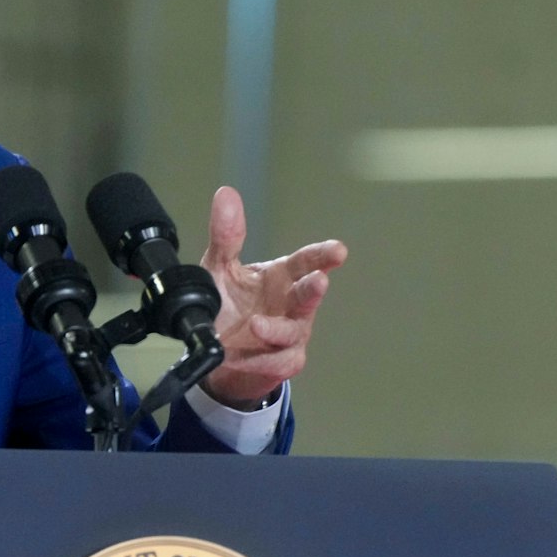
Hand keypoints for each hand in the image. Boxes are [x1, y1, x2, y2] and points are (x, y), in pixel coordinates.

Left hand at [197, 186, 346, 410]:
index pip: (306, 262)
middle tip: (319, 281)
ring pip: (291, 333)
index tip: (339, 250)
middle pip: (309, 296)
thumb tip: (225, 194)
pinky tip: (242, 355)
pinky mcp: (282, 362)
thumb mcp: (219, 268)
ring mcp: (291, 335)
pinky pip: (276, 362)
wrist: (218, 351)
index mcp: (281, 278)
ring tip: (255, 325)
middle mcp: (291, 305)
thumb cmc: (228, 305)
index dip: (322, 255)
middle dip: (313, 289)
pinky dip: (260, 359)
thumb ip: (226, 235)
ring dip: (275, 330)